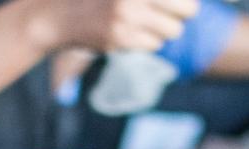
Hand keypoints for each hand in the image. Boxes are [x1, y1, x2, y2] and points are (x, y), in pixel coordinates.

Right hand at [23, 0, 198, 52]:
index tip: (180, 5)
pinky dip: (147, 41)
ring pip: (173, 31)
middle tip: (172, 13)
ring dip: (164, 30)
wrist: (57, 16)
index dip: (185, 2)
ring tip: (146, 23)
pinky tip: (131, 33)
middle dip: (182, 14)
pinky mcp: (120, 38)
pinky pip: (154, 44)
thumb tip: (191, 5)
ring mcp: (127, 16)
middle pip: (188, 10)